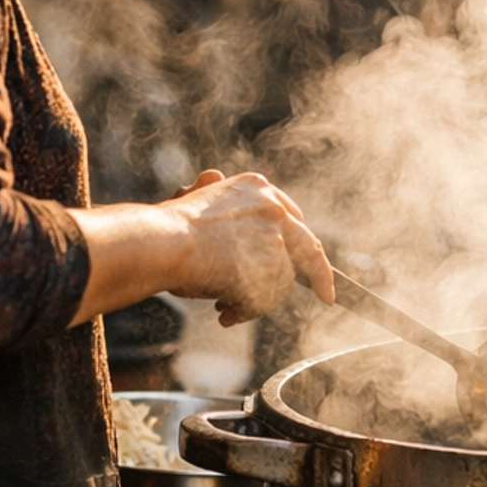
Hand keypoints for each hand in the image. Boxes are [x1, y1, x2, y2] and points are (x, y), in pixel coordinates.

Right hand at [167, 170, 333, 324]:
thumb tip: (212, 176)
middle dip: (318, 274)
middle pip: (307, 248)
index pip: (293, 217)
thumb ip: (214, 197)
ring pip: (281, 281)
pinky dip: (245, 310)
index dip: (301, 243)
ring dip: (255, 298)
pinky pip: (265, 301)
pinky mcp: (271, 270)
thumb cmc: (168, 227)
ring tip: (223, 304)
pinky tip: (223, 311)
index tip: (310, 260)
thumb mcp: (194, 200)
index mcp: (257, 188)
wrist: (162, 242)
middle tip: (325, 293)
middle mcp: (274, 209)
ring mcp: (276, 239)